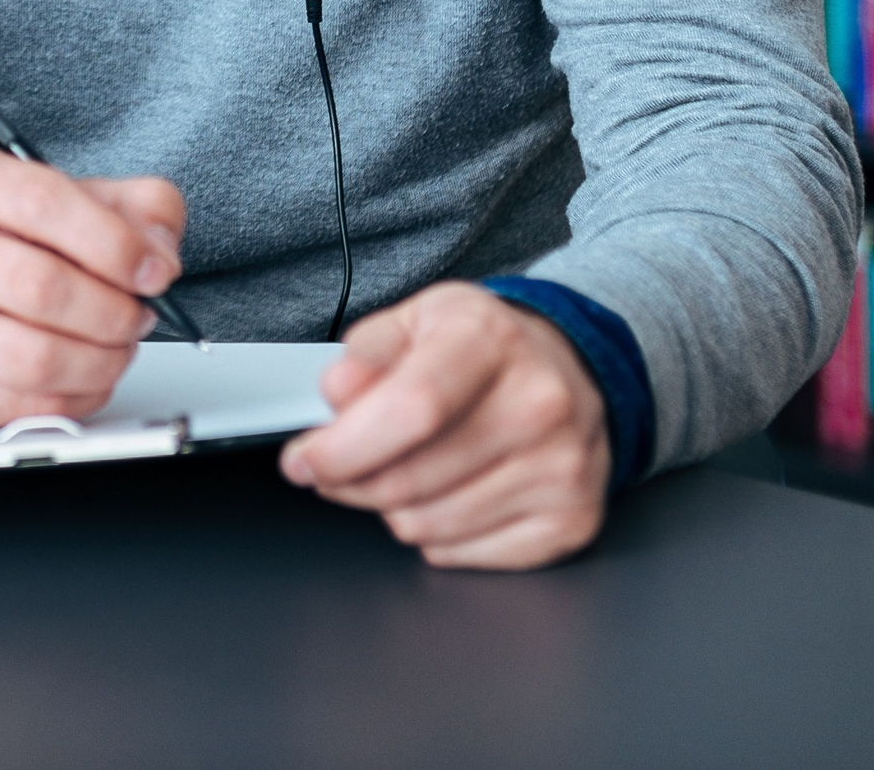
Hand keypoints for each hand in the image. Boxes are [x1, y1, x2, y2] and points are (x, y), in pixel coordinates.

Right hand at [0, 149, 184, 429]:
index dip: (112, 242)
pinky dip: (73, 399)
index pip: (41, 202)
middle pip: (38, 286)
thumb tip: (159, 254)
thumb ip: (135, 208)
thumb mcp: (74, 201)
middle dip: (112, 311)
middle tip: (137, 315)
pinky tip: (83, 377)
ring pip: (31, 358)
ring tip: (114, 348)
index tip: (152, 270)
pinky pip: (22, 408)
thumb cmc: (9, 244)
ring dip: (97, 362)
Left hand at [277, 283, 609, 569]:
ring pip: (428, 525)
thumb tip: (336, 394)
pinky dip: (435, 534)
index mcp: (491, 340)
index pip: (411, 407)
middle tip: (333, 468)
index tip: (303, 461)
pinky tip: (448, 493)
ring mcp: (562, 468)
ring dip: (392, 508)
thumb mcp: (417, 320)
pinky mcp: (570, 521)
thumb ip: (366, 353)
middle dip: (351, 481)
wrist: (568, 372)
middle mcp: (539, 404)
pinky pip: (462, 554)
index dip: (344, 445)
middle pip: (411, 478)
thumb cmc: (481, 349)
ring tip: (402, 471)